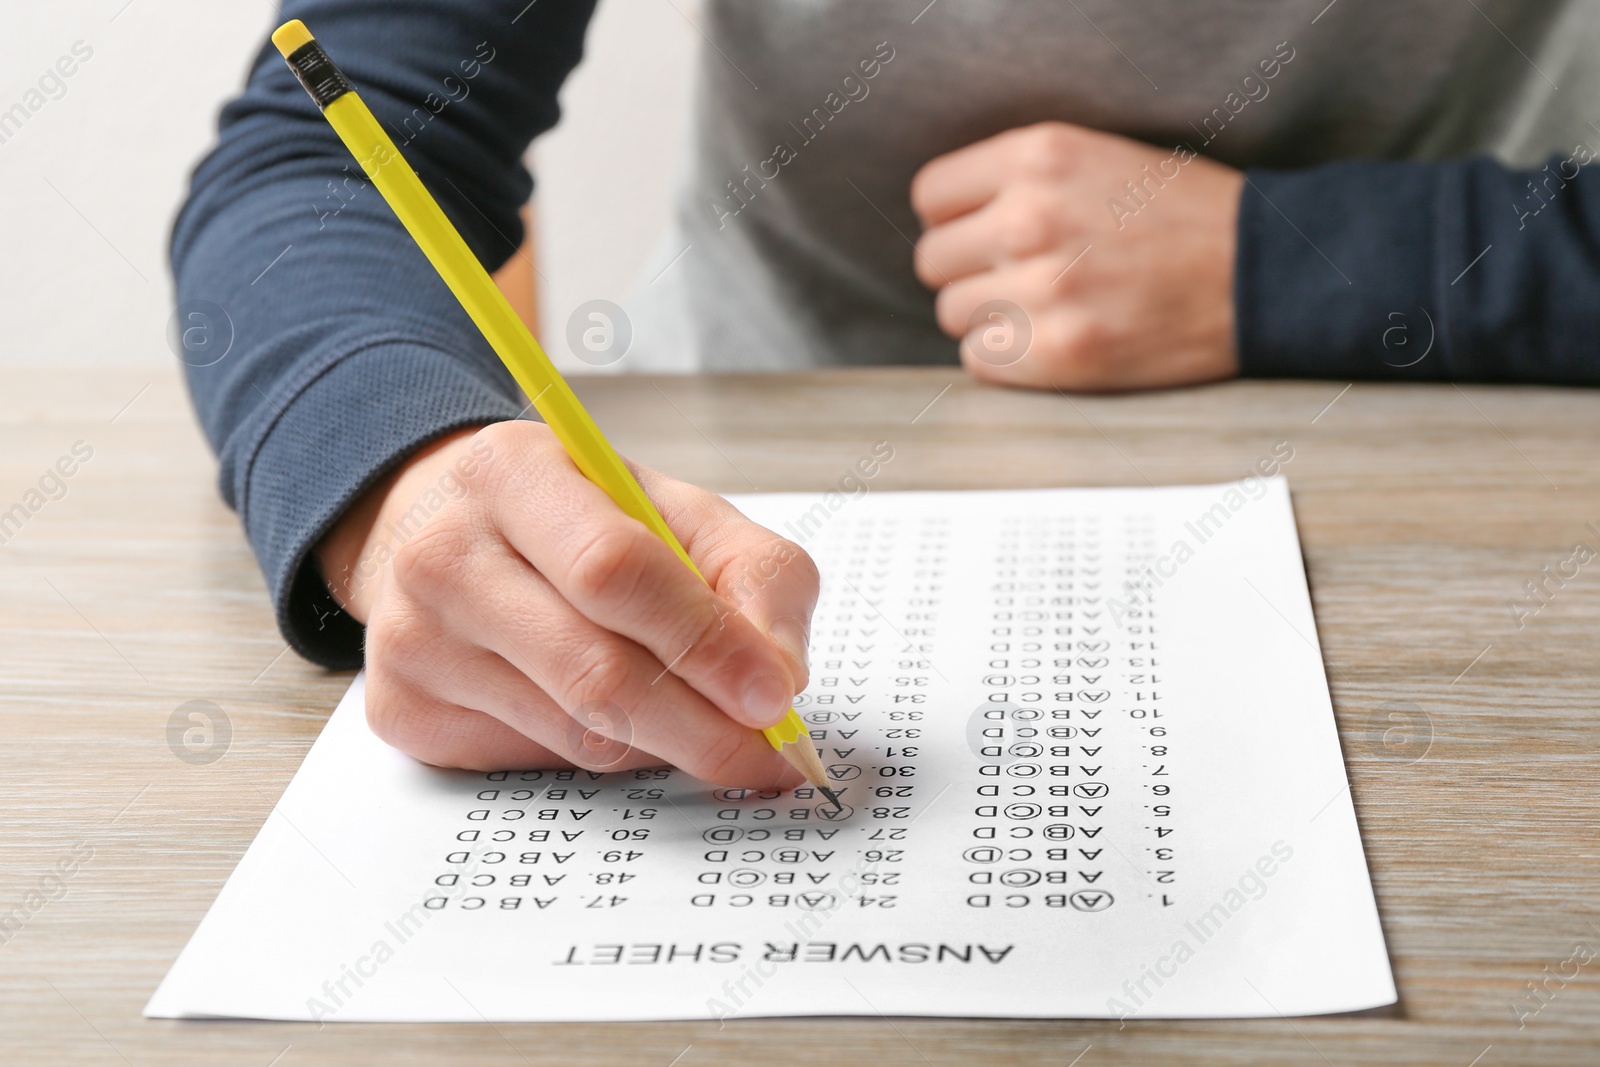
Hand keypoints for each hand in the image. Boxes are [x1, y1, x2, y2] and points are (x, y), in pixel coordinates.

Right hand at [315, 421, 817, 783]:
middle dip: (703, 727)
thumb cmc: (580, 524)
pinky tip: (616, 715)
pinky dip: (606, 753)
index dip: (706, 641)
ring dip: (664, 744)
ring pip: (576, 732)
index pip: (616, 571)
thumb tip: (780, 678)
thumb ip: (755, 576)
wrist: (446, 534)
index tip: (774, 695)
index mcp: (512, 473)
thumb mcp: (677, 513)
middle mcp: (443, 555)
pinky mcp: (406, 712)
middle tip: (767, 753)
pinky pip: (540, 762)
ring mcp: (413, 640)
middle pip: (594, 670)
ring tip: (702, 722)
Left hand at [911, 121, 1243, 390]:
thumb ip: (1023, 180)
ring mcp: (1042, 290)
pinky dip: (1008, 359)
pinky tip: (1055, 339)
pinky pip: (980, 361)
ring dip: (990, 318)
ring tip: (1046, 309)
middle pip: (934, 262)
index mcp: (1037, 158)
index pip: (932, 197)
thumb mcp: (1099, 157)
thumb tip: (955, 219)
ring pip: (954, 316)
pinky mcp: (1059, 353)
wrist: (1265, 272)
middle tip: (1018, 277)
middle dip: (969, 272)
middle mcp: (1029, 219)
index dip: (953, 220)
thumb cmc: (1187, 216)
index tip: (978, 234)